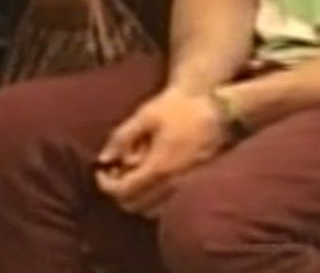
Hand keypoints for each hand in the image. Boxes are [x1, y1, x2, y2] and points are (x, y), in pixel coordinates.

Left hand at [94, 87, 230, 215]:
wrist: (219, 108)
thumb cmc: (180, 108)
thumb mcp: (144, 116)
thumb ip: (121, 138)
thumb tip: (104, 158)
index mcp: (160, 168)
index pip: (124, 192)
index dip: (106, 185)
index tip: (100, 172)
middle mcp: (174, 185)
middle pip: (135, 206)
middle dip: (119, 192)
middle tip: (113, 173)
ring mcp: (188, 188)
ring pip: (152, 210)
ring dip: (136, 197)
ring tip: (132, 174)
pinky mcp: (197, 187)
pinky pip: (168, 205)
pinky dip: (153, 198)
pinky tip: (151, 177)